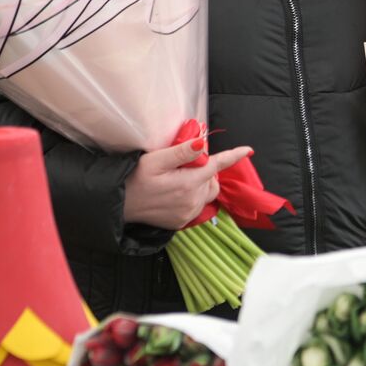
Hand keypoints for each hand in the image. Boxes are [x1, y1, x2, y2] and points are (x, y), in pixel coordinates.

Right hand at [122, 139, 253, 230]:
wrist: (118, 204)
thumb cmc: (133, 178)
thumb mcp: (155, 160)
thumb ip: (181, 152)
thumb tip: (202, 143)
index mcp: (188, 183)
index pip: (216, 165)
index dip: (233, 156)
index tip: (247, 150)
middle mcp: (192, 201)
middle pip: (212, 180)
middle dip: (206, 169)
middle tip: (186, 164)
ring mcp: (187, 214)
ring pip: (207, 193)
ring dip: (200, 183)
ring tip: (179, 178)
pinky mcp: (181, 222)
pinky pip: (197, 206)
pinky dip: (193, 196)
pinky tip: (175, 192)